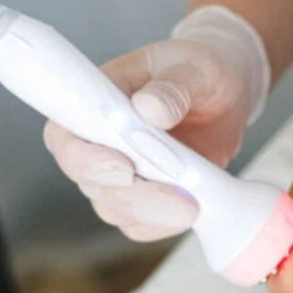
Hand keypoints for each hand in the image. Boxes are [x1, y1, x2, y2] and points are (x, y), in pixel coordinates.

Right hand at [42, 6, 270, 240]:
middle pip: (91, 184)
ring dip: (155, 214)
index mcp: (95, 103)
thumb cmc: (200, 70)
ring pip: (117, 210)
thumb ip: (172, 87)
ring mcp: (122, 174)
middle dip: (135, 197)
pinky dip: (167, 224)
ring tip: (196, 203)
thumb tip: (149, 109)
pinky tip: (196, 210)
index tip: (124, 167)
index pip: (64, 137)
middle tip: (181, 200)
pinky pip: (144, 224)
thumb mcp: (195, 67)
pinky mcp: (149, 196)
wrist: (227, 92)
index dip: (85, 159)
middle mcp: (100, 143)